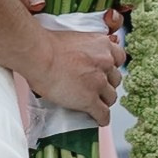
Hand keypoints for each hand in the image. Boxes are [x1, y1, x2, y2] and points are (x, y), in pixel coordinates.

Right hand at [27, 9, 126, 124]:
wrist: (38, 56)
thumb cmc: (46, 45)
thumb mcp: (73, 38)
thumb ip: (84, 47)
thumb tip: (81, 57)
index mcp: (102, 44)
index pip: (119, 58)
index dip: (110, 67)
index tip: (105, 71)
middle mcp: (105, 62)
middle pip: (115, 79)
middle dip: (107, 84)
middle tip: (96, 88)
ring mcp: (99, 82)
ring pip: (111, 97)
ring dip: (104, 101)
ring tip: (94, 103)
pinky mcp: (90, 100)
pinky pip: (103, 114)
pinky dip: (101, 118)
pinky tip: (97, 119)